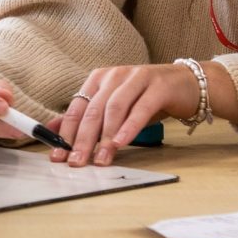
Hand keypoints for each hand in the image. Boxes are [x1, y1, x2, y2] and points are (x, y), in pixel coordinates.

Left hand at [53, 63, 200, 166]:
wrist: (186, 84)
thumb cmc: (146, 98)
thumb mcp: (114, 107)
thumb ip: (86, 118)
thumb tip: (52, 130)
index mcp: (99, 78)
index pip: (77, 107)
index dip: (66, 132)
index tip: (58, 155)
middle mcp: (115, 75)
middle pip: (93, 110)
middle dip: (83, 139)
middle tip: (76, 161)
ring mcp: (137, 78)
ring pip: (115, 109)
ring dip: (105, 137)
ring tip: (100, 159)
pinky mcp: (158, 87)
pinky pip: (140, 109)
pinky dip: (129, 127)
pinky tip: (121, 143)